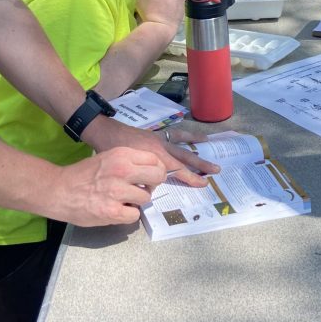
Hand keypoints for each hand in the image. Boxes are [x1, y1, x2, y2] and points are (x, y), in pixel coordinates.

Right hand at [48, 147, 167, 226]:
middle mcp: (122, 170)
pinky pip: (135, 215)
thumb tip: (150, 171)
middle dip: (153, 184)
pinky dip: (128, 215)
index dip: (155, 169)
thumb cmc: (83, 174)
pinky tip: (117, 210)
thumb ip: (128, 162)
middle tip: (142, 189)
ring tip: (123, 200)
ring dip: (137, 201)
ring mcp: (118, 191)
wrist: (59, 190)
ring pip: (146, 198)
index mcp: (121, 154)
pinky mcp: (113, 211)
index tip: (148, 176)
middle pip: (158, 176)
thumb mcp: (107, 157)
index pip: (155, 159)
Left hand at [84, 115, 213, 188]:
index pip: (178, 170)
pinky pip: (173, 133)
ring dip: (196, 144)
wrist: (104, 131)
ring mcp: (158, 138)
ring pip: (182, 142)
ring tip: (210, 142)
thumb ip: (138, 180)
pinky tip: (192, 135)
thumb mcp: (125, 170)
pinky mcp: (155, 134)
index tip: (204, 183)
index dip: (191, 178)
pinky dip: (184, 134)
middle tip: (216, 169)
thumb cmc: (111, 152)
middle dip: (201, 164)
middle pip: (185, 156)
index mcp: (155, 156)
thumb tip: (149, 190)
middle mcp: (160, 146)